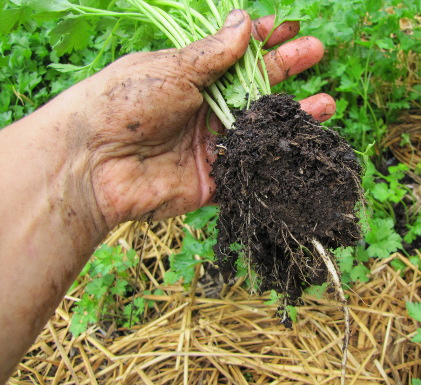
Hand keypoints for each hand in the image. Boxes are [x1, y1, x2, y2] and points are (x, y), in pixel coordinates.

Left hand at [66, 10, 334, 228]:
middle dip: (285, 72)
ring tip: (325, 104)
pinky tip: (298, 147)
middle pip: (251, 91)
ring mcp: (207, 147)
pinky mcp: (209, 182)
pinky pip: (246, 171)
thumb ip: (211, 54)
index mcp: (190, 79)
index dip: (261, 42)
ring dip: (289, 118)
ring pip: (256, 132)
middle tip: (316, 53)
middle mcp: (202, 112)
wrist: (94, 163)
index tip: (288, 28)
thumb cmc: (124, 104)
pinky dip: (271, 161)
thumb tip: (244, 21)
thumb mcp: (170, 68)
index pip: (234, 58)